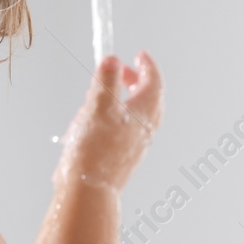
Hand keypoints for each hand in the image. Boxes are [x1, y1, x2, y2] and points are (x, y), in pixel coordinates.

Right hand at [53, 51, 162, 192]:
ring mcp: (136, 144)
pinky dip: (115, 118)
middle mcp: (145, 128)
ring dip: (124, 100)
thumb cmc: (94, 149)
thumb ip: (106, 80)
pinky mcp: (123, 157)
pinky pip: (125, 131)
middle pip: (149, 98)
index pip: (154, 82)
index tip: (139, 55)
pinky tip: (94, 123)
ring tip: (103, 96)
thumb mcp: (98, 104)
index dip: (146, 66)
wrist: (89, 188)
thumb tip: (112, 60)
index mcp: (144, 112)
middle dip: (135, 81)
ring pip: (136, 115)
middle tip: (121, 71)